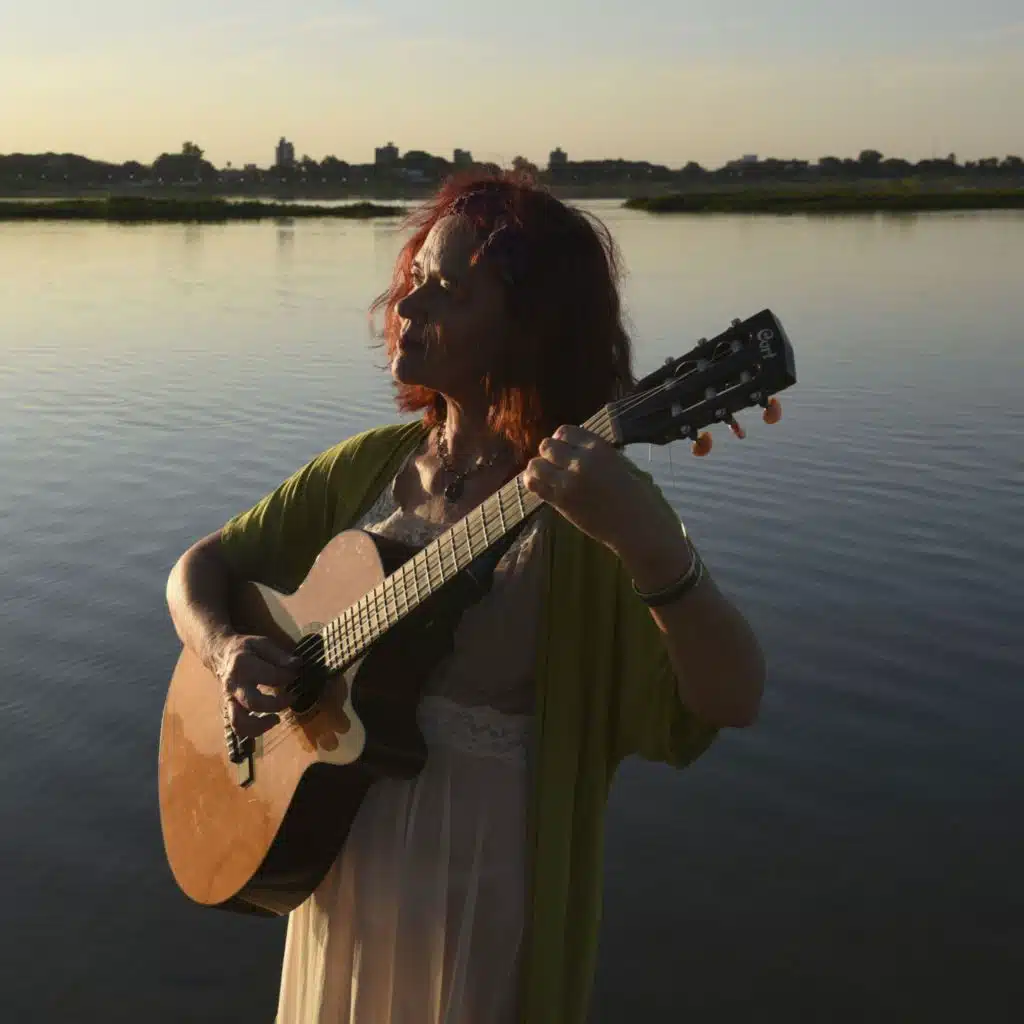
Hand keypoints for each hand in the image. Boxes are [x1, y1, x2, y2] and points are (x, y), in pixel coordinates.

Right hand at [212, 634, 298, 738]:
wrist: (219, 653)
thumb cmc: (244, 648)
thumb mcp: (261, 643)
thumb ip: (279, 655)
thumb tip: (298, 664)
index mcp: (243, 666)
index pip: (271, 676)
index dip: (288, 676)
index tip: (296, 674)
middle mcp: (235, 686)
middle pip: (254, 703)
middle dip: (277, 704)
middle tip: (292, 698)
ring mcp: (229, 700)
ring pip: (240, 723)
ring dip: (261, 726)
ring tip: (276, 719)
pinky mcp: (229, 709)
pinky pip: (238, 727)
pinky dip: (253, 731)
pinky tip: (267, 722)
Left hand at [522, 405, 778, 568]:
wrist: (650, 542)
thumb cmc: (651, 512)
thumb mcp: (637, 478)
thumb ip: (615, 464)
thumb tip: (608, 452)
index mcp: (610, 451)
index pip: (573, 430)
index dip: (567, 440)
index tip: (566, 447)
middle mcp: (589, 460)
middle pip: (552, 441)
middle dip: (551, 451)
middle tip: (554, 462)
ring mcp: (574, 482)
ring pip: (540, 461)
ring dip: (540, 466)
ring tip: (544, 476)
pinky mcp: (567, 505)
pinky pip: (536, 485)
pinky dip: (534, 483)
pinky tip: (537, 488)